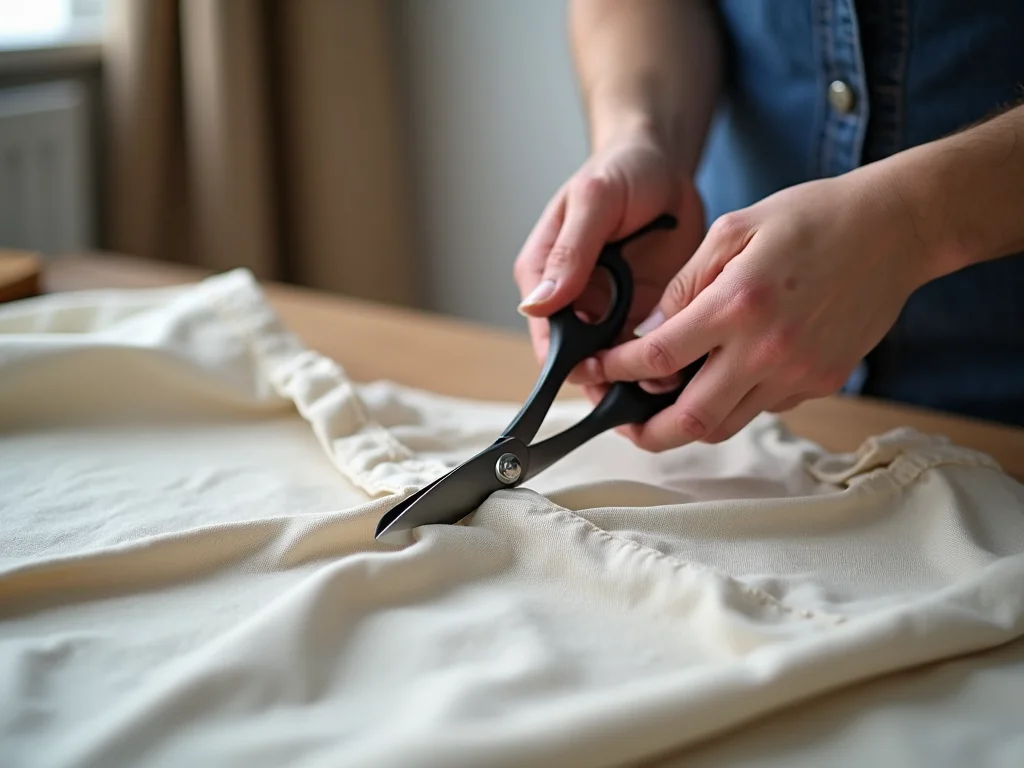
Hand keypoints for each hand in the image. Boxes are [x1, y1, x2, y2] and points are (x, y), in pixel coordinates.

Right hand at [513, 127, 704, 384]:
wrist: (663, 164)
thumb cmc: (621, 171)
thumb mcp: (594, 201)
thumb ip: (570, 251)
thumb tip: (535, 304)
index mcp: (544, 273)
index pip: (544, 334)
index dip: (566, 363)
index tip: (595, 379)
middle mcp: (571, 300)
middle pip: (578, 359)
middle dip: (605, 380)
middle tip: (638, 391)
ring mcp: (606, 310)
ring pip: (613, 363)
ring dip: (635, 378)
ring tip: (665, 386)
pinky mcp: (640, 314)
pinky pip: (646, 351)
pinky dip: (662, 364)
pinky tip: (682, 372)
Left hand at [596, 167, 928, 450]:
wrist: (894, 229)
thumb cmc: (812, 218)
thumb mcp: (733, 229)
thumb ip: (686, 285)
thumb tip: (650, 332)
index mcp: (736, 304)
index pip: (657, 358)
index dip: (615, 372)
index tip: (594, 372)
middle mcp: (767, 350)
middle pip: (689, 419)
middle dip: (644, 431)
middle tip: (621, 422)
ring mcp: (798, 373)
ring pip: (726, 425)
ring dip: (686, 426)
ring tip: (660, 411)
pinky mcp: (821, 382)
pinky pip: (762, 408)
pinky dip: (732, 403)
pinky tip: (721, 380)